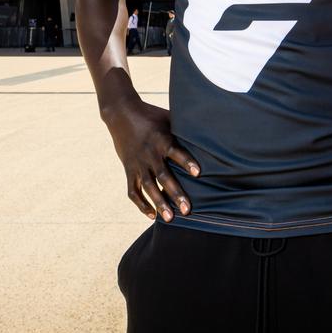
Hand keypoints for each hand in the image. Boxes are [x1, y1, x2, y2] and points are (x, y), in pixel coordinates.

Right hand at [103, 98, 199, 222]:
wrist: (121, 113)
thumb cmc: (151, 115)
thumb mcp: (169, 117)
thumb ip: (184, 127)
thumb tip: (210, 131)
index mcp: (162, 139)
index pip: (176, 152)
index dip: (187, 162)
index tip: (198, 173)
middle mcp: (149, 153)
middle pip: (163, 176)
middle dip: (175, 194)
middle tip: (187, 210)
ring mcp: (138, 163)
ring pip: (148, 187)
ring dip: (158, 203)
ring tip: (169, 219)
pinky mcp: (128, 169)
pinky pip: (133, 190)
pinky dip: (141, 204)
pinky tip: (151, 215)